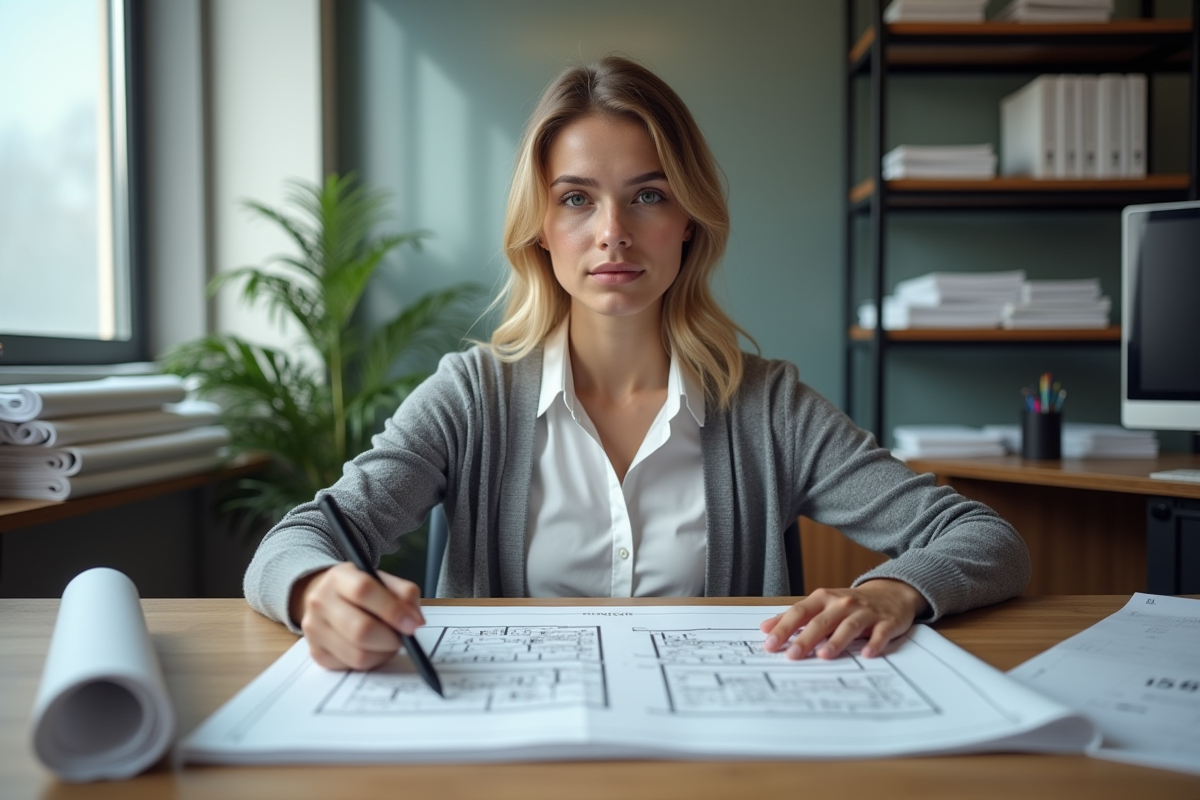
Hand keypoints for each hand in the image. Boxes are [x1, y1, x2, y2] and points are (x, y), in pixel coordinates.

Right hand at [289, 563, 425, 670]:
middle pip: (360, 630)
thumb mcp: (383, 580)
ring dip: (383, 653)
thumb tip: (416, 621)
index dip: (392, 610)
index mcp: (339, 577)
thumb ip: (404, 594)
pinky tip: (373, 649)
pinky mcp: (317, 653)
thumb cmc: (361, 592)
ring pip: (358, 655)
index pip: (363, 591)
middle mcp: (320, 602)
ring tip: (388, 641)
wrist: (326, 599)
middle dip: (391, 639)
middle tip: (403, 637)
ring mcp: (314, 629)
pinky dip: (371, 662)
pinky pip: (351, 667)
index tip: (412, 624)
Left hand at [759, 579, 928, 659]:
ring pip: (848, 626)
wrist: (891, 592)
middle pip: (821, 622)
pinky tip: (867, 653)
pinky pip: (880, 633)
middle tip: (791, 655)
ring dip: (836, 641)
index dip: (784, 627)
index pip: (800, 612)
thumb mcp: (822, 604)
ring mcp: (865, 612)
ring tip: (823, 655)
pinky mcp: (886, 622)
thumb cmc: (849, 603)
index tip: (770, 643)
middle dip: (805, 638)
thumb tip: (765, 628)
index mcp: (824, 598)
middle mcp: (842, 604)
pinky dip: (874, 643)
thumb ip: (794, 616)